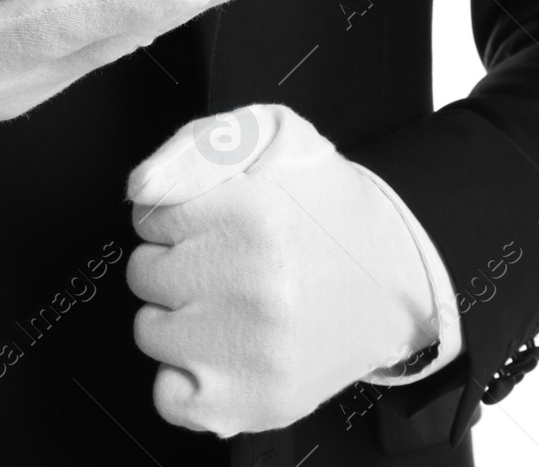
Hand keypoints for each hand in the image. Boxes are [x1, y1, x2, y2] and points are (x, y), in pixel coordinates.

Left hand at [125, 104, 437, 435]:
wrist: (397, 276)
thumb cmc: (326, 206)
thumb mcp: (270, 135)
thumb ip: (194, 148)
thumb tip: (140, 191)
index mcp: (251, 216)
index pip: (148, 216)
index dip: (181, 215)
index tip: (219, 220)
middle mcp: (251, 287)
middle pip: (144, 273)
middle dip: (179, 262)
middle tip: (230, 262)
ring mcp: (251, 352)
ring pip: (149, 331)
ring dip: (179, 317)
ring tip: (233, 303)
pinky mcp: (254, 403)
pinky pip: (170, 398)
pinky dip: (186, 379)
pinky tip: (223, 352)